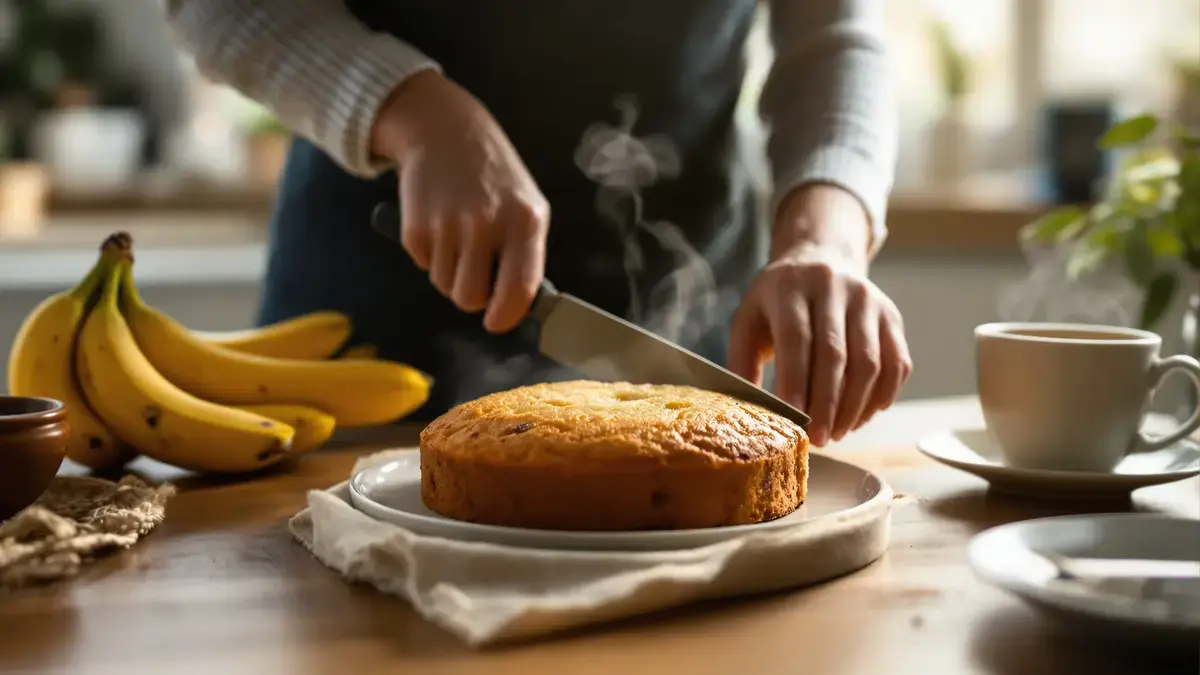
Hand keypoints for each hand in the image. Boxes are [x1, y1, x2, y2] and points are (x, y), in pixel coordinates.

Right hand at [371, 71, 549, 332]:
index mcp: (524, 221)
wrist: (444, 130)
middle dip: (473, 295)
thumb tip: (516, 304)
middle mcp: (486, 225)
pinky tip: (440, 224)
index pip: (519, 289)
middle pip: (471, 298)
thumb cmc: (494, 175)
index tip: (498, 322)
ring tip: (459, 237)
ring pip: (445, 286)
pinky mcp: (415, 227)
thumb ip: (525, 253)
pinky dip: (431, 255)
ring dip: (451, 273)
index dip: (507, 316)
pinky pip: (424, 266)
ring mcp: (447, 226)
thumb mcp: (526, 205)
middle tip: (476, 271)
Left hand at [727, 185, 911, 445]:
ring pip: (870, 362)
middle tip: (819, 439)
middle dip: (827, 404)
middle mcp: (833, 286)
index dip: (795, 382)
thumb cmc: (777, 303)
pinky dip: (883, 396)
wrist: (820, 260)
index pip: (796, 338)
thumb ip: (741, 361)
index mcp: (790, 286)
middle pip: (836, 354)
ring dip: (855, 406)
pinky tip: (862, 416)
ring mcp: (868, 300)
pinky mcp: (892, 315)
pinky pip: (897, 363)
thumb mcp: (748, 320)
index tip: (793, 420)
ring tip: (837, 433)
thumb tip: (747, 412)